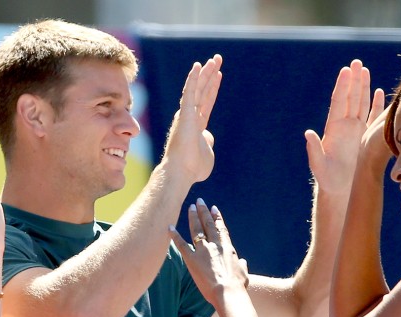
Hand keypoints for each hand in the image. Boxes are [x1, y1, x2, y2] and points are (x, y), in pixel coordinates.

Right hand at [162, 54, 222, 184]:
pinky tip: (198, 66)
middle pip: (203, 91)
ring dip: (205, 73)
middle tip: (218, 59)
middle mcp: (190, 117)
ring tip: (215, 59)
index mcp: (196, 126)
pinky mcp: (185, 114)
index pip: (206, 102)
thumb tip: (208, 138)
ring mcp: (187, 115)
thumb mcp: (207, 154)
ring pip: (198, 89)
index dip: (213, 88)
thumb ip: (208, 144)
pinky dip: (193, 79)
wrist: (182, 172)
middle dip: (210, 74)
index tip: (218, 75)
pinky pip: (189, 93)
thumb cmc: (193, 168)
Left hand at [169, 199, 247, 306]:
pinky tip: (169, 227)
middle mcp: (215, 246)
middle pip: (208, 224)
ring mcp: (203, 251)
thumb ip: (242, 266)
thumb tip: (242, 262)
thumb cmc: (237, 286)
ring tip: (190, 207)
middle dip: (203, 212)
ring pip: (196, 230)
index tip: (214, 209)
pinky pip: (181, 245)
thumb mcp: (243, 273)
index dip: (217, 218)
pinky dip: (175, 236)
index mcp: (227, 248)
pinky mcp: (192, 260)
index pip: (221, 229)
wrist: (228, 292)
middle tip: (200, 201)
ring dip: (192, 217)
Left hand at [305, 60, 385, 193]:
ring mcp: (354, 130)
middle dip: (353, 80)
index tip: (345, 70)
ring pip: (360, 103)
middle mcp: (344, 125)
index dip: (342, 86)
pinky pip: (371, 116)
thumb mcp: (318, 164)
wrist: (338, 187)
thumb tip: (308, 134)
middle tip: (356, 62)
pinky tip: (378, 91)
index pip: (339, 102)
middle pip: (350, 98)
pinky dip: (375, 104)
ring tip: (364, 69)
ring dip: (363, 87)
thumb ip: (313, 149)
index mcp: (334, 128)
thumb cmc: (327, 178)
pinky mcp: (364, 136)